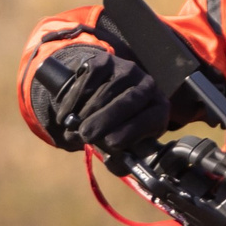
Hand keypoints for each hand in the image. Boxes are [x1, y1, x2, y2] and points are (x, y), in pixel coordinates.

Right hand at [31, 41, 164, 157]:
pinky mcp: (106, 60)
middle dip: (104, 120)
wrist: (106, 91)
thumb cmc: (118, 125)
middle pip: (128, 102)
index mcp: (159, 109)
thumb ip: (120, 159)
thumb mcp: (125, 143)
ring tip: (72, 126)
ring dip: (86, 111)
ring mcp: (127, 70)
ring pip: (106, 91)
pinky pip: (89, 79)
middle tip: (86, 135)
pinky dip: (75, 98)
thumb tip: (112, 164)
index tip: (110, 144)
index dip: (130, 131)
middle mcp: (148, 85)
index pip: (149, 118)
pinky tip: (67, 112)